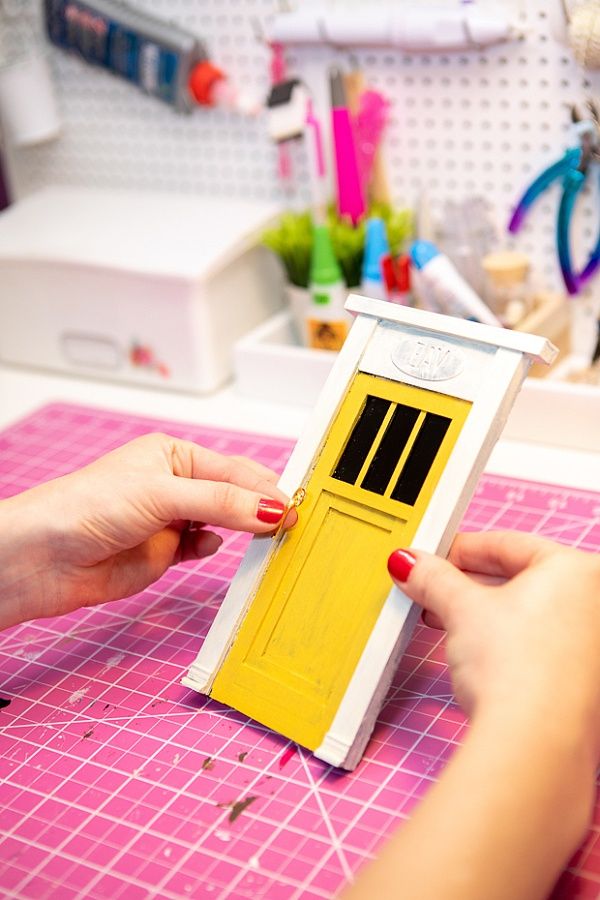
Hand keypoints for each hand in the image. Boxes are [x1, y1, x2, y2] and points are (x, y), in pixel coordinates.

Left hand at [0, 433, 294, 627]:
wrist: (44, 559)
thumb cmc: (83, 506)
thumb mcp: (162, 494)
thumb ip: (221, 501)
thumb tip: (271, 507)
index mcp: (174, 455)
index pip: (235, 468)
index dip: (267, 486)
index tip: (295, 505)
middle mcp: (175, 485)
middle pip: (234, 494)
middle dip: (261, 506)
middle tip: (294, 522)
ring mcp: (171, 520)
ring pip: (224, 522)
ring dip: (244, 529)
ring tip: (271, 536)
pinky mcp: (164, 554)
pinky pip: (203, 547)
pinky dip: (215, 548)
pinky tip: (216, 546)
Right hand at [347, 532, 599, 899]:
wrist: (533, 744)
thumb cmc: (519, 672)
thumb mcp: (461, 610)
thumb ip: (433, 579)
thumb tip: (411, 564)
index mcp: (579, 571)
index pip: (509, 544)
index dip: (460, 549)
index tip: (432, 557)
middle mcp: (595, 605)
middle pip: (520, 578)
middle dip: (469, 584)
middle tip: (432, 588)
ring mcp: (591, 646)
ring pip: (528, 613)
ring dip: (482, 614)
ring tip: (444, 620)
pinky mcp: (581, 682)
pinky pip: (536, 642)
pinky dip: (504, 640)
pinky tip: (473, 651)